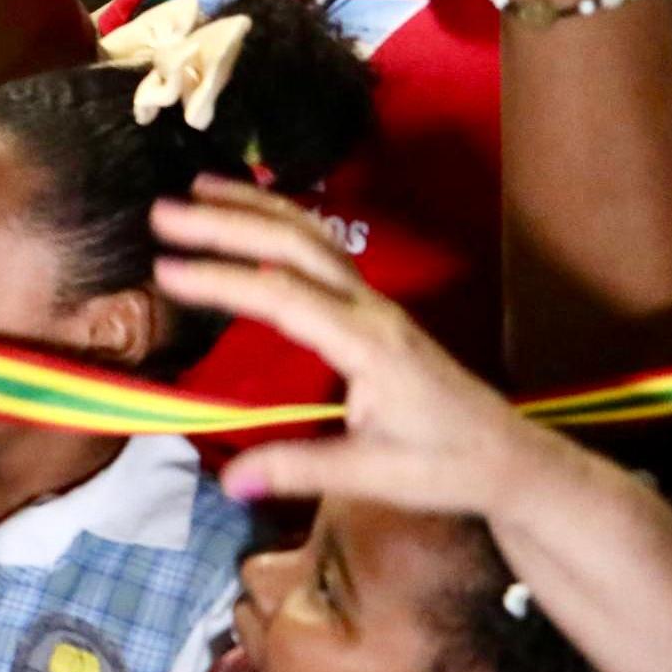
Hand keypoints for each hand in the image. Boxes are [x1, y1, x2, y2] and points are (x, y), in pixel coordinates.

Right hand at [151, 176, 571, 512]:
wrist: (509, 458)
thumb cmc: (447, 466)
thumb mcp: (376, 476)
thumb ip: (301, 469)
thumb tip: (230, 482)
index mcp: (369, 344)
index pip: (284, 297)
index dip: (223, 279)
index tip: (166, 268)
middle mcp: (370, 309)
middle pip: (295, 246)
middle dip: (228, 222)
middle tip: (163, 213)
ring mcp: (373, 303)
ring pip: (311, 236)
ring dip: (254, 207)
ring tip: (196, 188)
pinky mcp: (371, 308)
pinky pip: (320, 250)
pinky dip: (279, 221)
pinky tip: (249, 216)